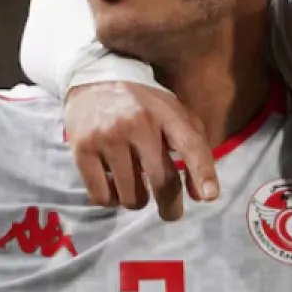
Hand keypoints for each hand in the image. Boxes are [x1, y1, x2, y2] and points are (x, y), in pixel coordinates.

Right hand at [64, 82, 218, 221]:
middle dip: (171, 206)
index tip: (209, 197)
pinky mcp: (82, 149)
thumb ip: (194, 148)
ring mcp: (107, 137)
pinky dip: (112, 200)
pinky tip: (115, 187)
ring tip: (136, 189)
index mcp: (166, 112)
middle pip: (161, 180)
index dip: (202, 172)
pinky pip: (102, 196)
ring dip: (137, 201)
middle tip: (171, 213)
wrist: (94, 77)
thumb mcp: (173, 113)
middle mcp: (137, 123)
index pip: (189, 144)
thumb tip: (202, 197)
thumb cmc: (143, 103)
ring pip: (131, 196)